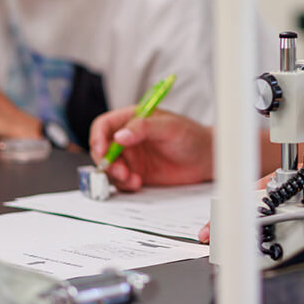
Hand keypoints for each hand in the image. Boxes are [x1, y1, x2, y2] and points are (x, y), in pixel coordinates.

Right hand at [89, 107, 212, 192]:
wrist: (206, 159)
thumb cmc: (191, 136)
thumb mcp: (170, 128)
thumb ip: (144, 128)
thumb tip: (120, 136)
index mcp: (132, 119)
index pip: (104, 125)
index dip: (98, 137)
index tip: (101, 149)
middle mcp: (128, 138)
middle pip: (102, 148)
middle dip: (105, 161)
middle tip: (119, 171)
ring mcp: (132, 157)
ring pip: (109, 167)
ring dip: (114, 175)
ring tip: (131, 179)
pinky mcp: (137, 173)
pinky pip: (121, 181)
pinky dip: (124, 184)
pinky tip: (138, 183)